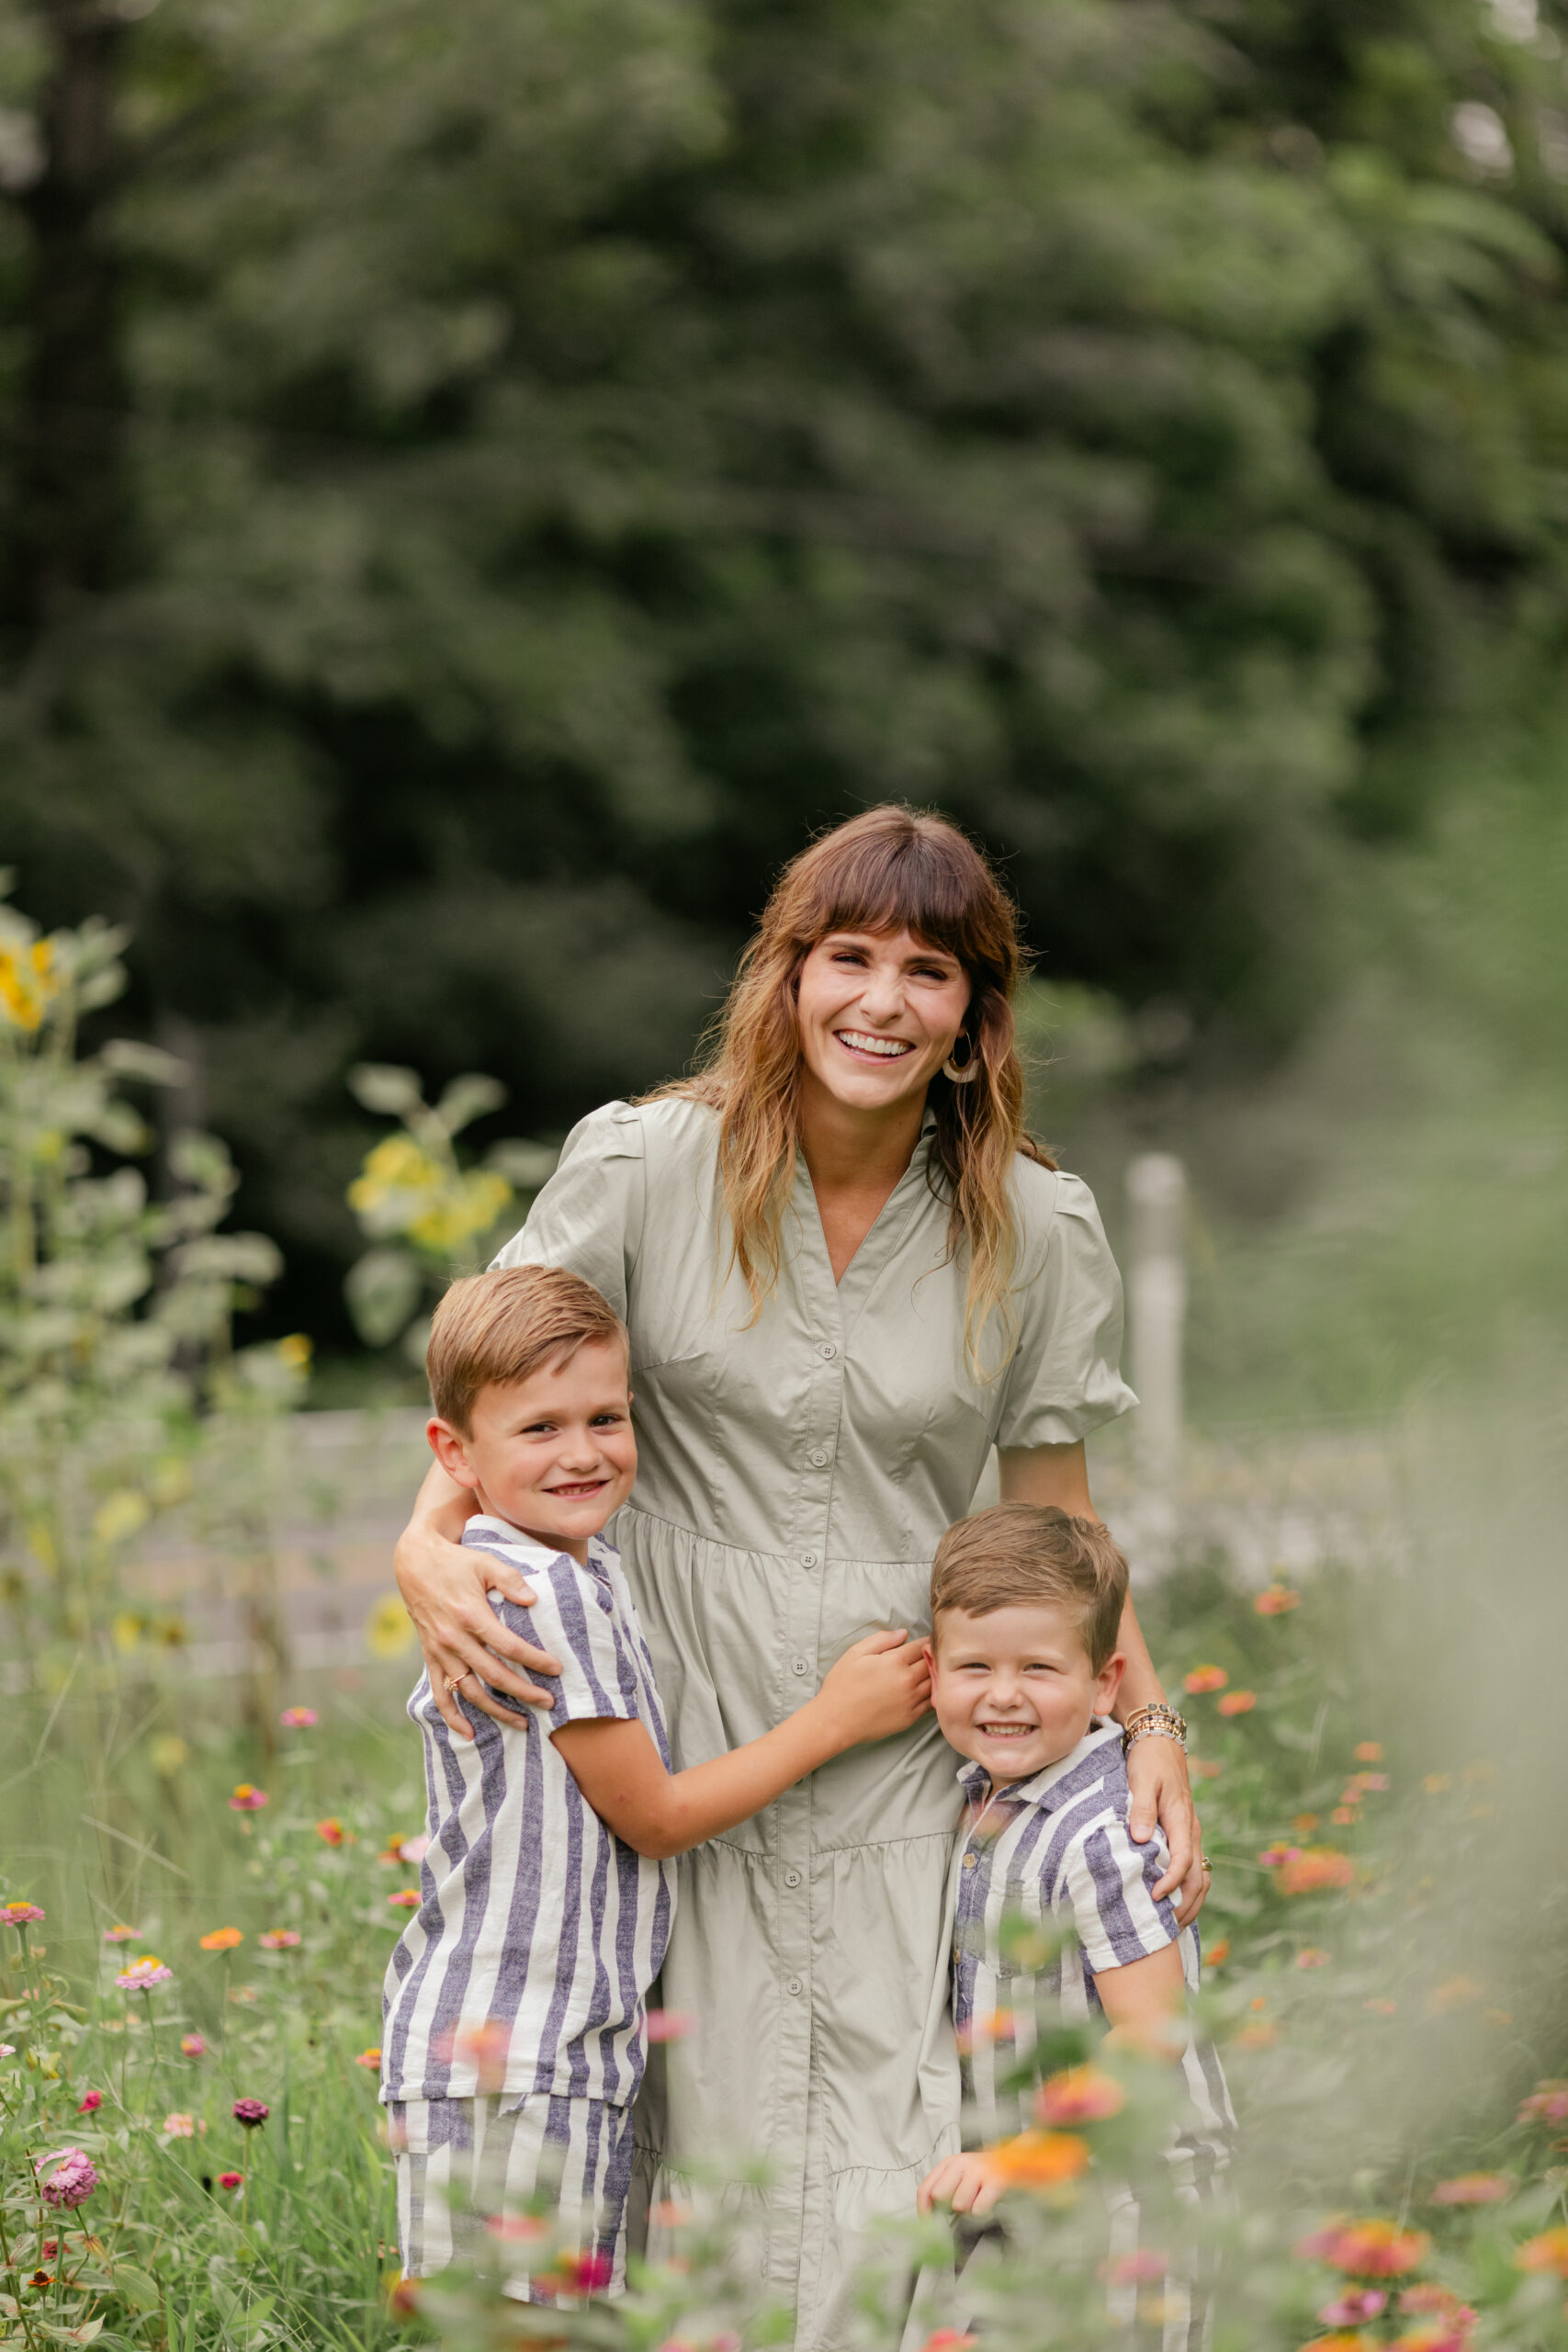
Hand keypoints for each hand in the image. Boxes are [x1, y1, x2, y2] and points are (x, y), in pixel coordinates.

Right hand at [394, 1483, 561, 1740]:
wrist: (414, 1563)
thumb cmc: (456, 1562)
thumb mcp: (485, 1562)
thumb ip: (510, 1580)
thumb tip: (533, 1600)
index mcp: (471, 1615)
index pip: (509, 1647)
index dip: (535, 1660)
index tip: (556, 1669)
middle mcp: (454, 1639)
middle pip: (494, 1675)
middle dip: (523, 1692)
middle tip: (548, 1703)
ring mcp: (441, 1651)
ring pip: (470, 1691)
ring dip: (495, 1711)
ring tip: (521, 1722)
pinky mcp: (430, 1657)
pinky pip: (439, 1693)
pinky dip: (452, 1716)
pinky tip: (469, 1733)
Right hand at [813, 1629, 931, 1748]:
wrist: (836, 1721)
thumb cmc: (841, 1685)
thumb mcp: (855, 1653)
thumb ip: (881, 1639)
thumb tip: (904, 1633)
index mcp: (894, 1661)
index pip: (920, 1646)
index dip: (924, 1641)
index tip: (927, 1640)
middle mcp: (906, 1680)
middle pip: (930, 1663)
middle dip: (931, 1657)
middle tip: (931, 1655)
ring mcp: (910, 1700)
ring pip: (933, 1683)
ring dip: (934, 1675)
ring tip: (931, 1671)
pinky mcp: (910, 1717)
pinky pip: (929, 1703)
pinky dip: (932, 1695)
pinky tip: (927, 1691)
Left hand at [917, 2150, 1004, 2218]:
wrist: (1014, 2161)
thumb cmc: (984, 2173)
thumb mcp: (960, 2174)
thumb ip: (944, 2187)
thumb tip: (930, 2213)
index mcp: (949, 2162)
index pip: (925, 2188)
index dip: (923, 2209)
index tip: (928, 2221)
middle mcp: (961, 2164)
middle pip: (939, 2196)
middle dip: (948, 2207)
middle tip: (961, 2205)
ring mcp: (978, 2171)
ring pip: (959, 2205)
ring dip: (968, 2210)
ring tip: (977, 2200)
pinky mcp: (995, 2182)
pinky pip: (978, 2208)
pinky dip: (981, 2212)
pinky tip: (985, 2204)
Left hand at [1125, 1734, 1207, 1924]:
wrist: (1160, 1743)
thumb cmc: (1148, 1762)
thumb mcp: (1141, 1780)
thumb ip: (1141, 1808)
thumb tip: (1140, 1839)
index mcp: (1181, 1820)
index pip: (1184, 1861)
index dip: (1171, 1883)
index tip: (1155, 1899)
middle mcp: (1191, 1831)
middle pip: (1198, 1878)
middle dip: (1185, 1906)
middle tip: (1164, 1929)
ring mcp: (1191, 1834)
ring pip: (1200, 1877)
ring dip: (1190, 1903)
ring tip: (1171, 1926)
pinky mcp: (1185, 1835)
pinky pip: (1195, 1869)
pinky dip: (1189, 1891)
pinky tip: (1174, 1904)